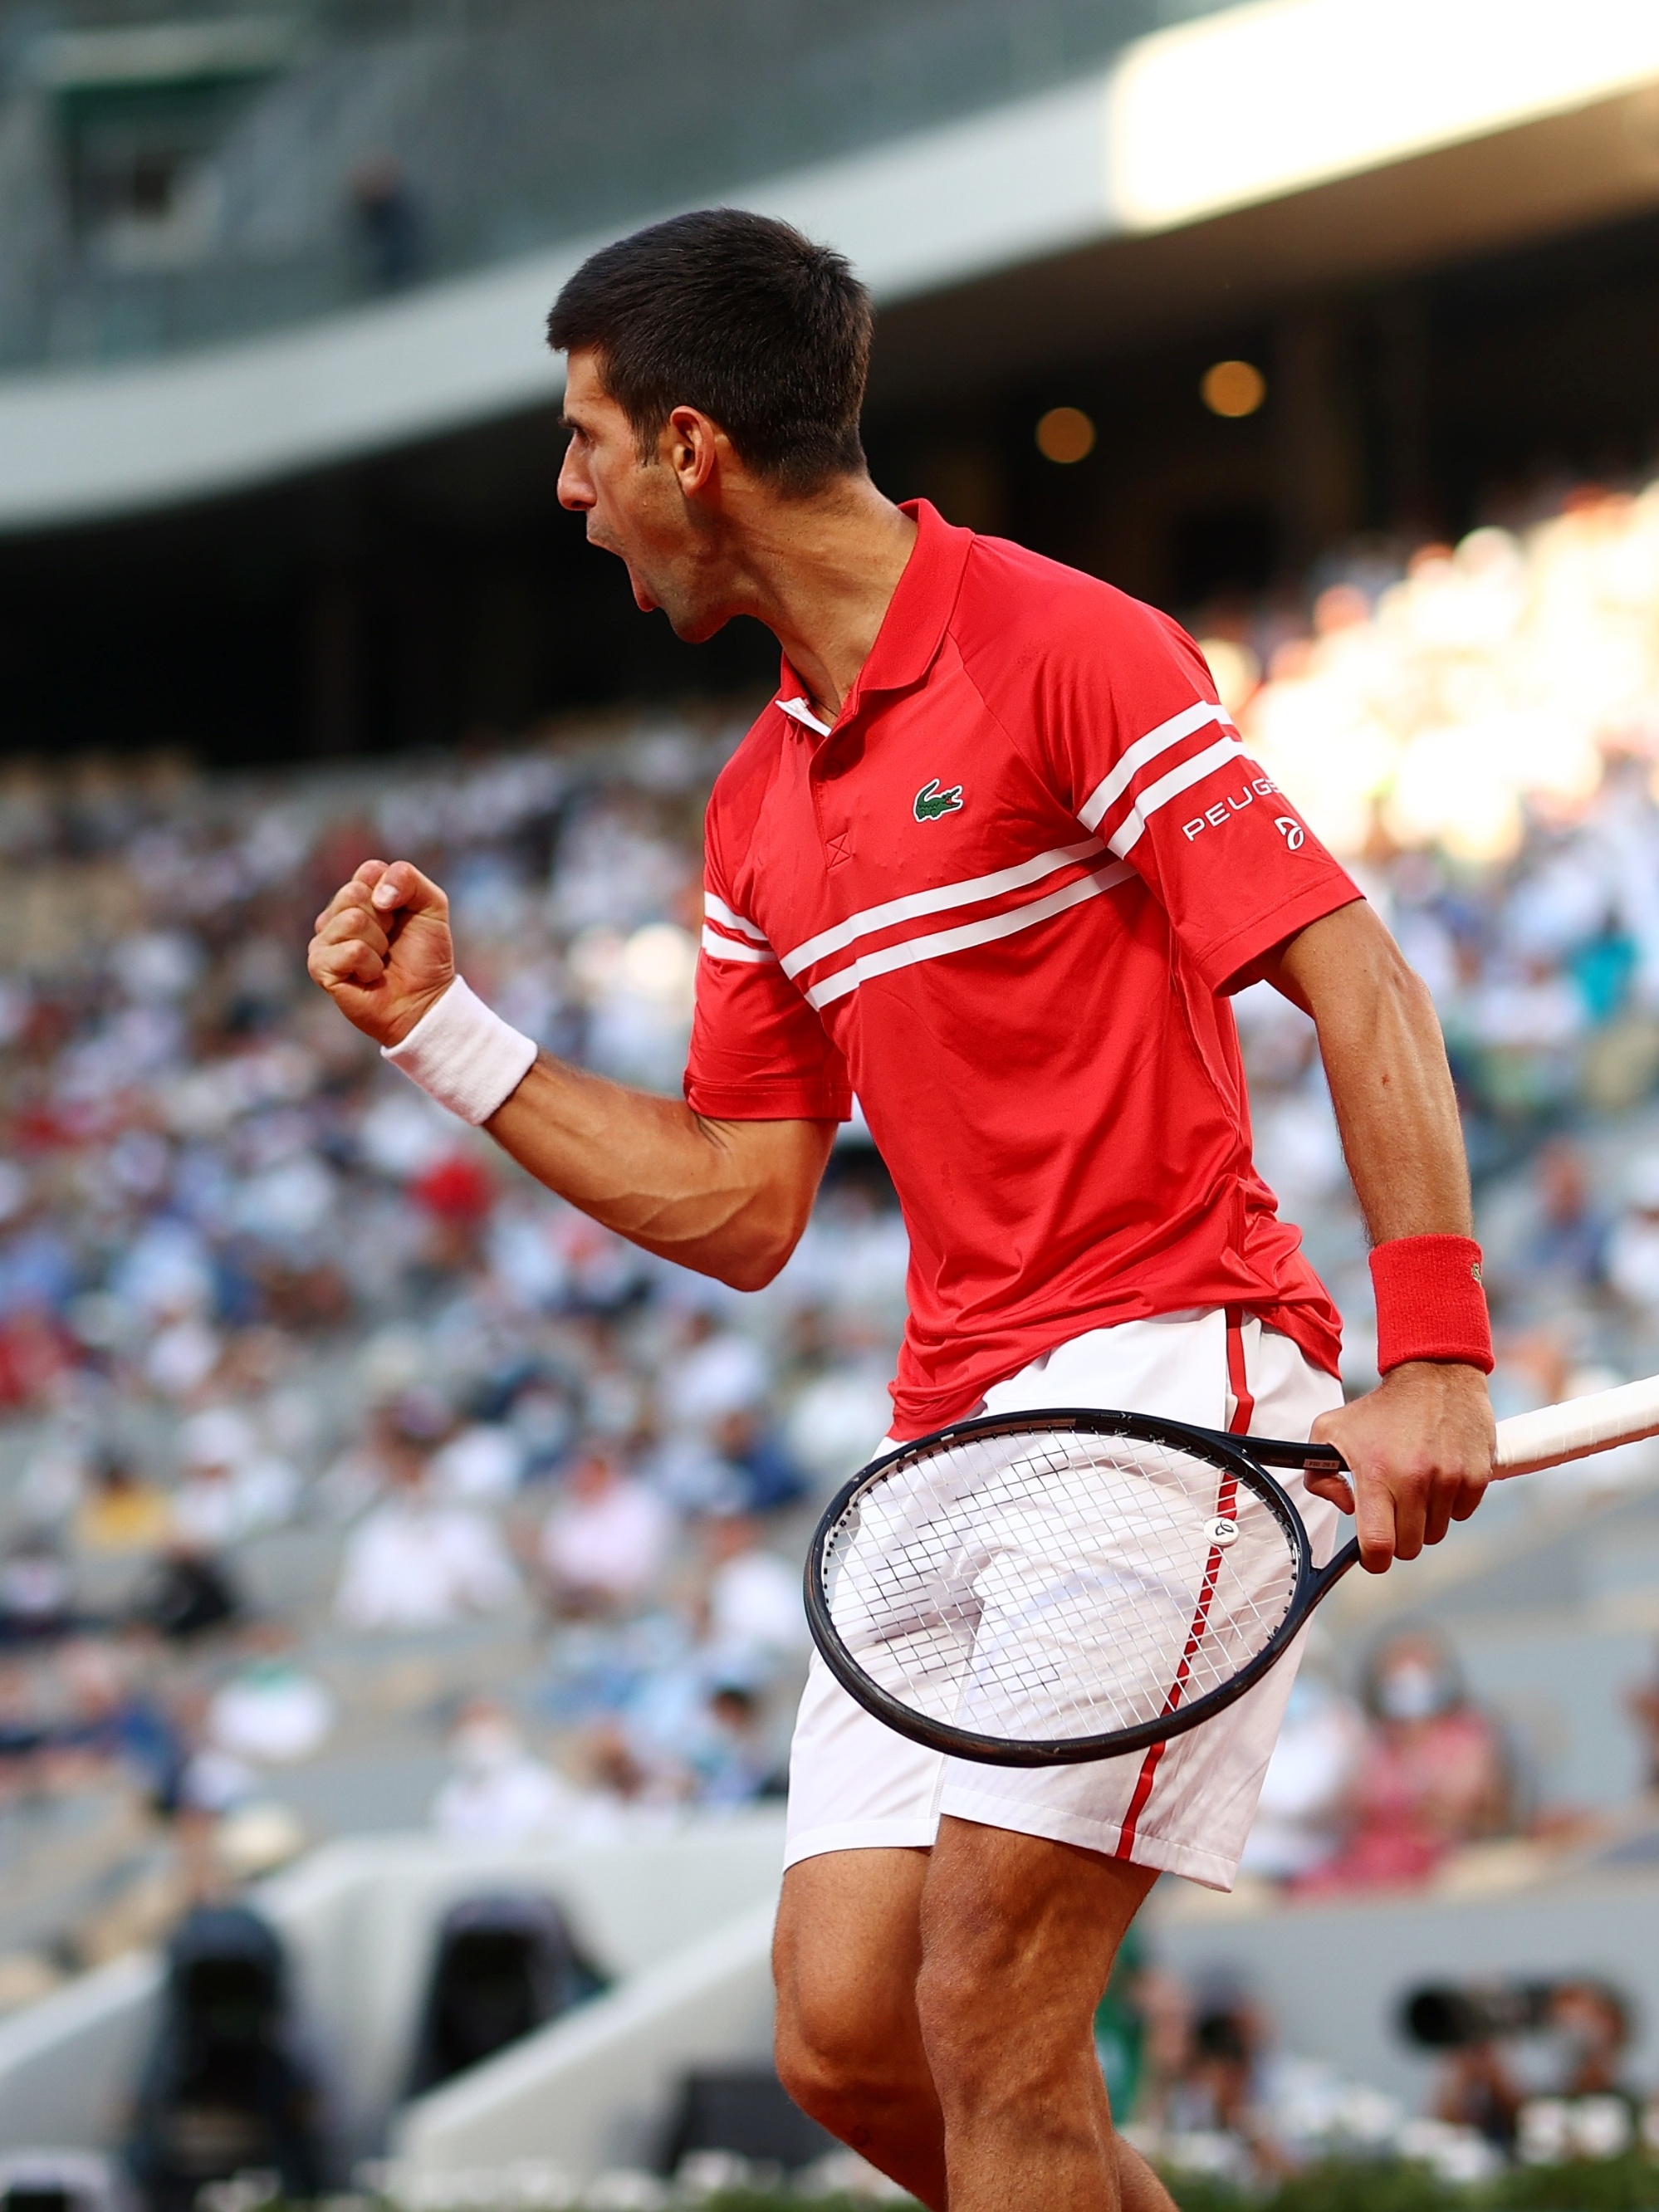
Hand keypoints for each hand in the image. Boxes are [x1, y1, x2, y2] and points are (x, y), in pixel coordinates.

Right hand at [307, 859, 454, 1047]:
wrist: (425, 1001)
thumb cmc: (425, 955)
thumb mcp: (431, 906)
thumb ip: (408, 878)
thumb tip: (376, 895)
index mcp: (359, 895)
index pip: (369, 870)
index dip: (395, 892)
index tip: (402, 916)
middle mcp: (336, 914)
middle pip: (354, 893)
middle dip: (385, 919)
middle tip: (391, 942)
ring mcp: (324, 940)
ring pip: (352, 920)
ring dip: (379, 944)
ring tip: (381, 960)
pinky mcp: (319, 966)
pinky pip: (351, 950)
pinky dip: (370, 965)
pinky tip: (370, 976)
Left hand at [1305, 1362, 1493, 1572]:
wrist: (1434, 1374)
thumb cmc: (1379, 1408)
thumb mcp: (1331, 1431)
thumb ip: (1319, 1476)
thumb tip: (1346, 1507)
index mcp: (1376, 1473)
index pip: (1379, 1545)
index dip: (1374, 1560)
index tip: (1373, 1555)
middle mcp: (1415, 1480)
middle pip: (1410, 1547)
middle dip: (1398, 1537)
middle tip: (1393, 1512)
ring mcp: (1449, 1479)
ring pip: (1436, 1533)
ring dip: (1424, 1520)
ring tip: (1415, 1487)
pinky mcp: (1477, 1476)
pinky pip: (1462, 1514)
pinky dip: (1450, 1504)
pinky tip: (1439, 1476)